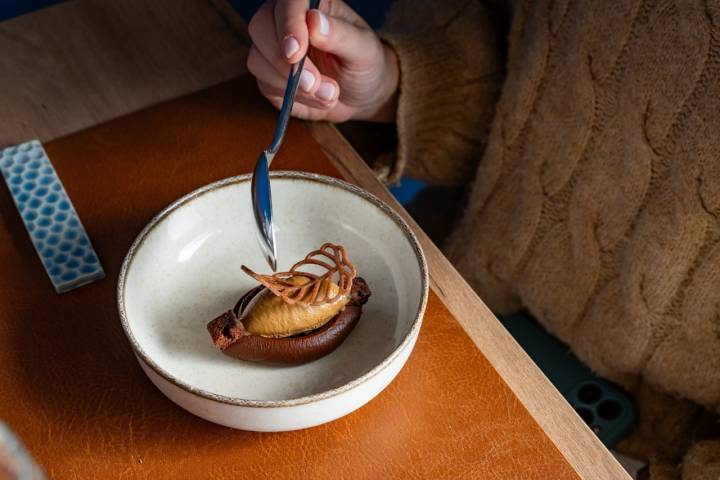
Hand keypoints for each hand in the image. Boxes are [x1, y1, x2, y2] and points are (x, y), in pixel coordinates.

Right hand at [247, 0, 398, 121]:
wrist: (361, 95)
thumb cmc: (365, 64)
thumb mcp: (364, 50)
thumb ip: (341, 35)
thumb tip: (315, 22)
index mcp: (310, 4)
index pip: (288, 2)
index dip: (289, 24)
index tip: (296, 53)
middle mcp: (285, 20)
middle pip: (260, 28)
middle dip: (285, 63)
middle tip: (315, 84)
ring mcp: (273, 47)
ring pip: (258, 60)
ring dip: (291, 85)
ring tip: (329, 95)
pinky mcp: (268, 75)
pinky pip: (264, 84)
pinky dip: (291, 97)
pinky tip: (317, 99)